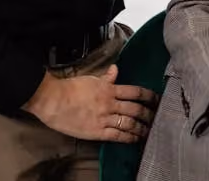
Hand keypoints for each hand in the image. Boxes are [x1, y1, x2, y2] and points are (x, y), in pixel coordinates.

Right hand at [22, 64, 156, 143]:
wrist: (53, 101)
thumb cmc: (70, 88)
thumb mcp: (91, 79)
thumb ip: (107, 77)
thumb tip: (116, 69)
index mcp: (110, 89)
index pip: (135, 92)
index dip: (149, 96)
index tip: (156, 99)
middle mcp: (110, 104)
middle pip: (136, 109)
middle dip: (148, 114)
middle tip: (156, 117)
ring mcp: (104, 118)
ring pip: (129, 123)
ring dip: (142, 128)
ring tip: (149, 130)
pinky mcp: (96, 131)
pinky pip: (117, 135)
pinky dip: (129, 137)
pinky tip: (135, 139)